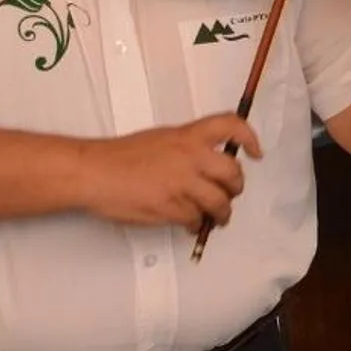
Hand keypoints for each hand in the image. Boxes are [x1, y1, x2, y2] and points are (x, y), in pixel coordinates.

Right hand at [79, 113, 262, 229]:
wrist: (94, 172)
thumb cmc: (121, 156)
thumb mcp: (160, 139)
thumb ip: (187, 148)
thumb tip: (207, 165)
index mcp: (188, 136)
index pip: (231, 126)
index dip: (250, 138)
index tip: (256, 152)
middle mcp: (190, 157)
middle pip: (233, 173)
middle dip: (236, 188)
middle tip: (230, 194)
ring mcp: (182, 183)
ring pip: (219, 202)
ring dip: (222, 214)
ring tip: (217, 218)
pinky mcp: (171, 207)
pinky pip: (195, 219)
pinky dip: (195, 224)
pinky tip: (189, 224)